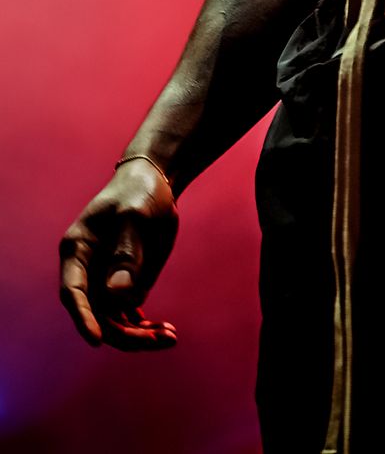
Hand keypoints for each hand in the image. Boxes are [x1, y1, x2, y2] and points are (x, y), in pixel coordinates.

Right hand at [59, 158, 178, 350]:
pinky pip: (129, 317)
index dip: (83, 318)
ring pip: (114, 322)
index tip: (96, 340)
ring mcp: (105, 281)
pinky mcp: (125, 285)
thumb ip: (126, 254)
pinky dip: (145, 328)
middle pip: (97, 315)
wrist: (154, 184)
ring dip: (138, 336)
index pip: (73, 291)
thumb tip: (117, 296)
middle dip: (125, 334)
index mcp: (77, 250)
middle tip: (161, 339)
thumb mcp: (134, 216)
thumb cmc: (139, 193)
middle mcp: (87, 272)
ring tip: (170, 336)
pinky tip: (166, 331)